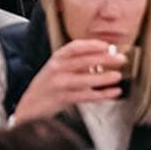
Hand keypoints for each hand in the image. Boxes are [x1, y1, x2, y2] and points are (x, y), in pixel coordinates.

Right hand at [11, 38, 125, 123]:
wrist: (30, 104)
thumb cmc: (47, 85)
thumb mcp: (56, 68)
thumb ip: (75, 63)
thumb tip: (101, 58)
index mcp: (56, 59)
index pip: (75, 47)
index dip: (92, 45)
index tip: (107, 45)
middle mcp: (57, 69)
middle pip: (82, 61)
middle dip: (103, 59)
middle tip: (120, 58)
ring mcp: (60, 84)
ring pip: (85, 79)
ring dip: (103, 77)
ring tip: (117, 75)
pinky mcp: (64, 99)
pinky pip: (87, 96)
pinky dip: (102, 95)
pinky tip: (114, 92)